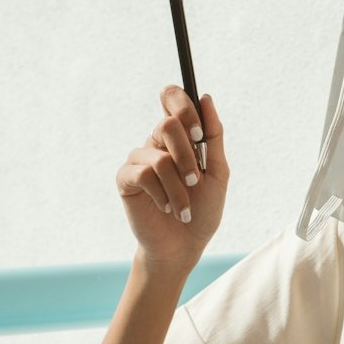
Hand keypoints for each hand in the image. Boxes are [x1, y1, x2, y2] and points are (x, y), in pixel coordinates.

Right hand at [116, 84, 229, 269]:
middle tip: (195, 180)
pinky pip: (144, 174)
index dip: (183, 106)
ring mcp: (139, 159)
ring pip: (160, 158)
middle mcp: (156, 143)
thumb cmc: (202, 210)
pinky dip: (162, 195)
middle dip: (187, 156)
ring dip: (179, 188)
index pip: (172, 98)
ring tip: (184, 209)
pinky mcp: (126, 179)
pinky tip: (166, 208)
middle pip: (166, 124)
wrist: (184, 246)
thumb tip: (205, 98)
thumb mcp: (217, 173)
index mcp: (178, 137)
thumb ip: (214, 137)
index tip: (199, 135)